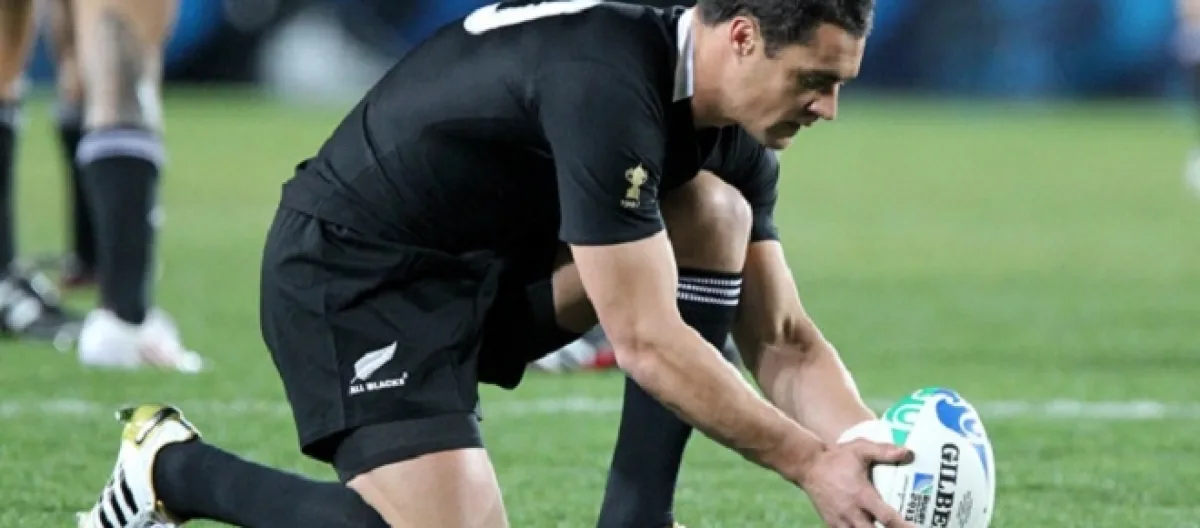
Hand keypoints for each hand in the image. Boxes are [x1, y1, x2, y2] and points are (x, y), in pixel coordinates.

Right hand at [799, 439, 915, 527]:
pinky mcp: (832, 523)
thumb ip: (883, 451)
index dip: (903, 526)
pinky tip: (867, 527)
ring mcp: (840, 520)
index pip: (886, 518)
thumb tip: (907, 452)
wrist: (807, 466)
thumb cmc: (837, 457)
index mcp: (861, 495)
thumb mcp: (860, 449)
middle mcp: (851, 512)